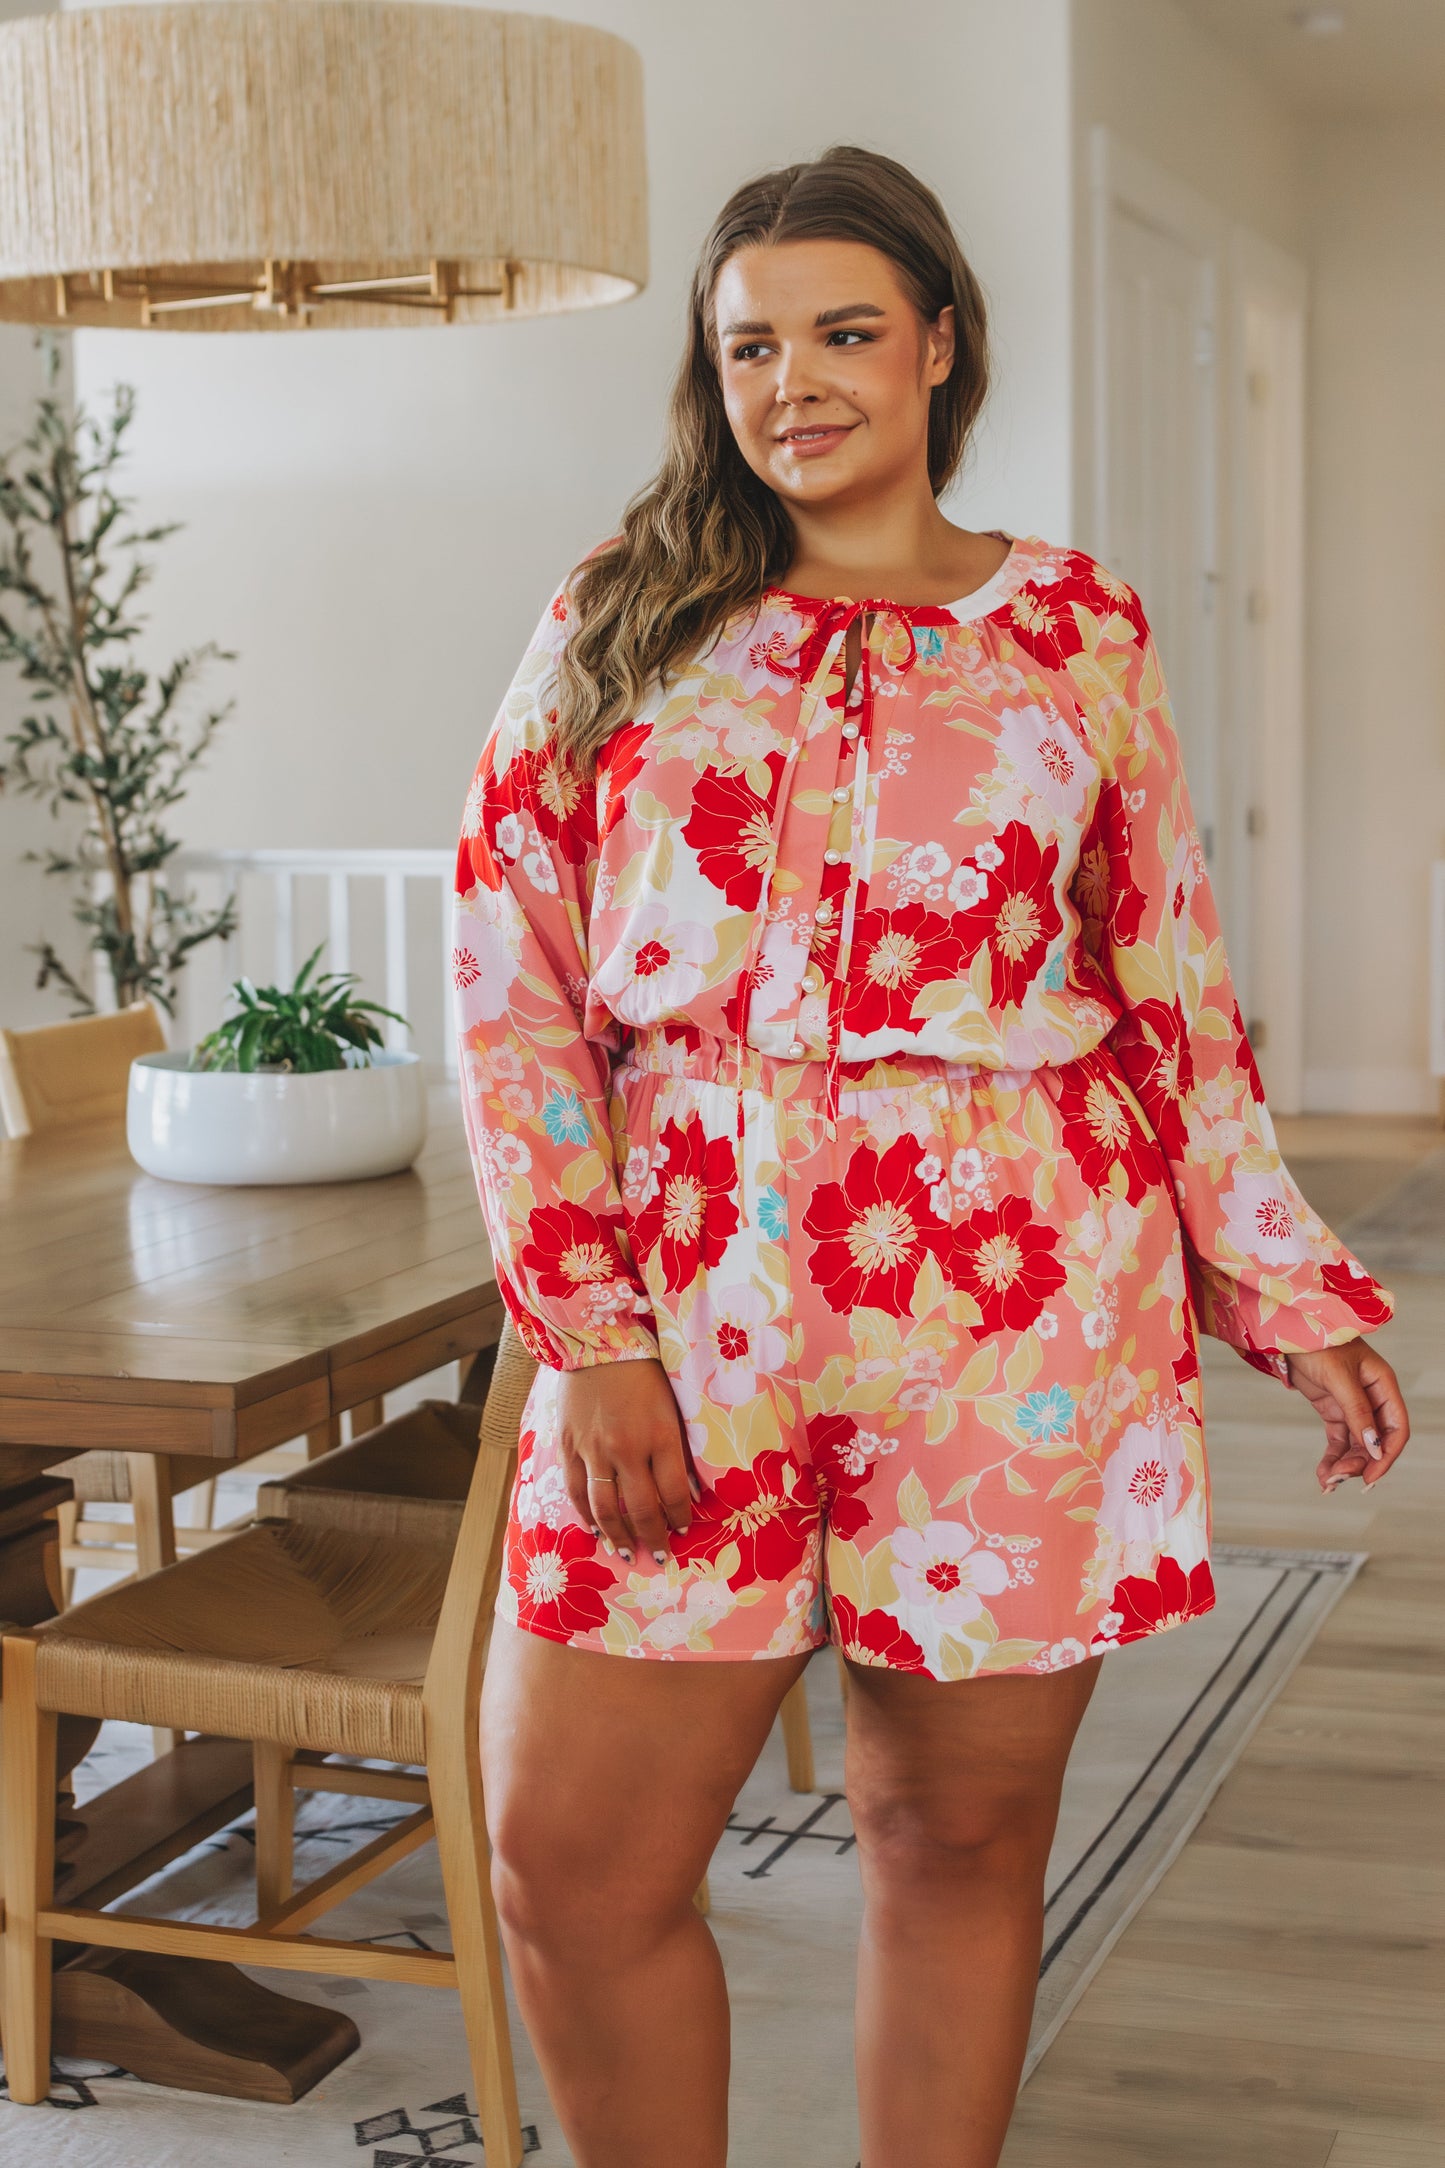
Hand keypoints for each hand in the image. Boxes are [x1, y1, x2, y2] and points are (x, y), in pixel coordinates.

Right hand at [557, 1358, 695, 1563]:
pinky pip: (576, 1490)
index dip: (680, 1517)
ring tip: (625, 1553)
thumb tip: (690, 1491)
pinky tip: (596, 1529)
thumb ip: (679, 1448)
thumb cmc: (645, 1372)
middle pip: (641, 1508)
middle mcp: (627, 1447)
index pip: (674, 1492)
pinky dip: (586, 1515)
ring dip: (617, 1536)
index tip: (683, 1530)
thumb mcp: (674, 1406)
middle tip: (658, 1557)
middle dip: (652, 1538)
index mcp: (660, 1435)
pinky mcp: (568, 1445)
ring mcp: (593, 1448)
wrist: (597, 1341)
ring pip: (605, 1507)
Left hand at [1285, 1338, 1409, 1492]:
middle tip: (1337, 1479)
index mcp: (1383, 1385)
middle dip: (1359, 1463)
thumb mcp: (1339, 1376)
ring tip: (1327, 1481)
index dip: (1387, 1454)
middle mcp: (1372, 1399)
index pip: (1396, 1428)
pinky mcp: (1333, 1411)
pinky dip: (1332, 1458)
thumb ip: (1357, 1410)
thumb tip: (1373, 1446)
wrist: (1290, 1331)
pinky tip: (1323, 1474)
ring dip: (1344, 1465)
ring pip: (1356, 1445)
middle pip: (1375, 1441)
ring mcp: (1352, 1406)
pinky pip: (1338, 1441)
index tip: (1370, 1476)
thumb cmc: (1319, 1344)